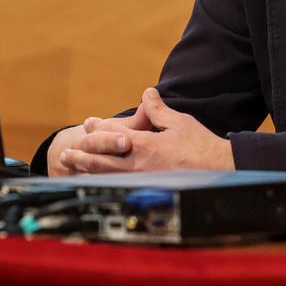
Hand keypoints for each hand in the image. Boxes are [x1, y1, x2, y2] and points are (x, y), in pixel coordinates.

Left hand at [58, 88, 233, 173]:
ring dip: (85, 170)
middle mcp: (138, 165)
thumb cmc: (202, 146)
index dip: (98, 129)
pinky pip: (118, 188)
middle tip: (65, 152)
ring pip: (106, 177)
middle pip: (101, 160)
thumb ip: (158, 110)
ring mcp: (141, 182)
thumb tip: (146, 93)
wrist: (221, 172)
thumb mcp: (179, 122)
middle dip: (81, 154)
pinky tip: (94, 185)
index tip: (88, 124)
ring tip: (70, 168)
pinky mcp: (147, 192)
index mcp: (144, 145)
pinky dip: (102, 184)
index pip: (112, 135)